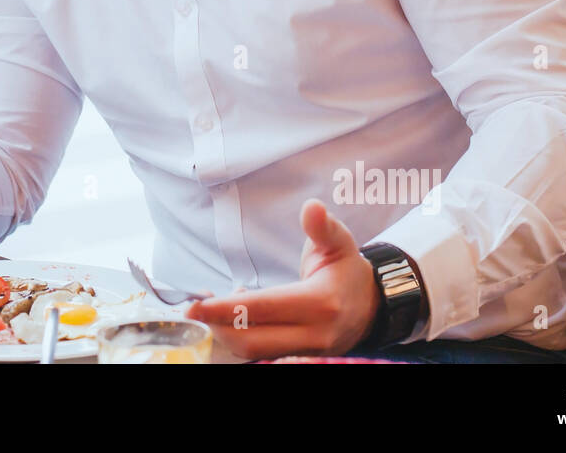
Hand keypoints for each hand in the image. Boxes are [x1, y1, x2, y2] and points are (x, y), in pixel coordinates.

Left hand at [185, 199, 380, 359]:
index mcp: (321, 303)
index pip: (264, 308)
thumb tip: (312, 207)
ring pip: (255, 353)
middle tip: (193, 307)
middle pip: (253, 340)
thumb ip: (322, 227)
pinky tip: (233, 316)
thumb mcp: (339, 242)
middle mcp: (314, 334)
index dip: (226, 308)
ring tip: (214, 307)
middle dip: (218, 325)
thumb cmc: (347, 269)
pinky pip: (263, 354)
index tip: (195, 305)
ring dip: (227, 333)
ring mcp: (308, 351)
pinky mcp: (301, 358)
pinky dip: (241, 338)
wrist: (372, 306)